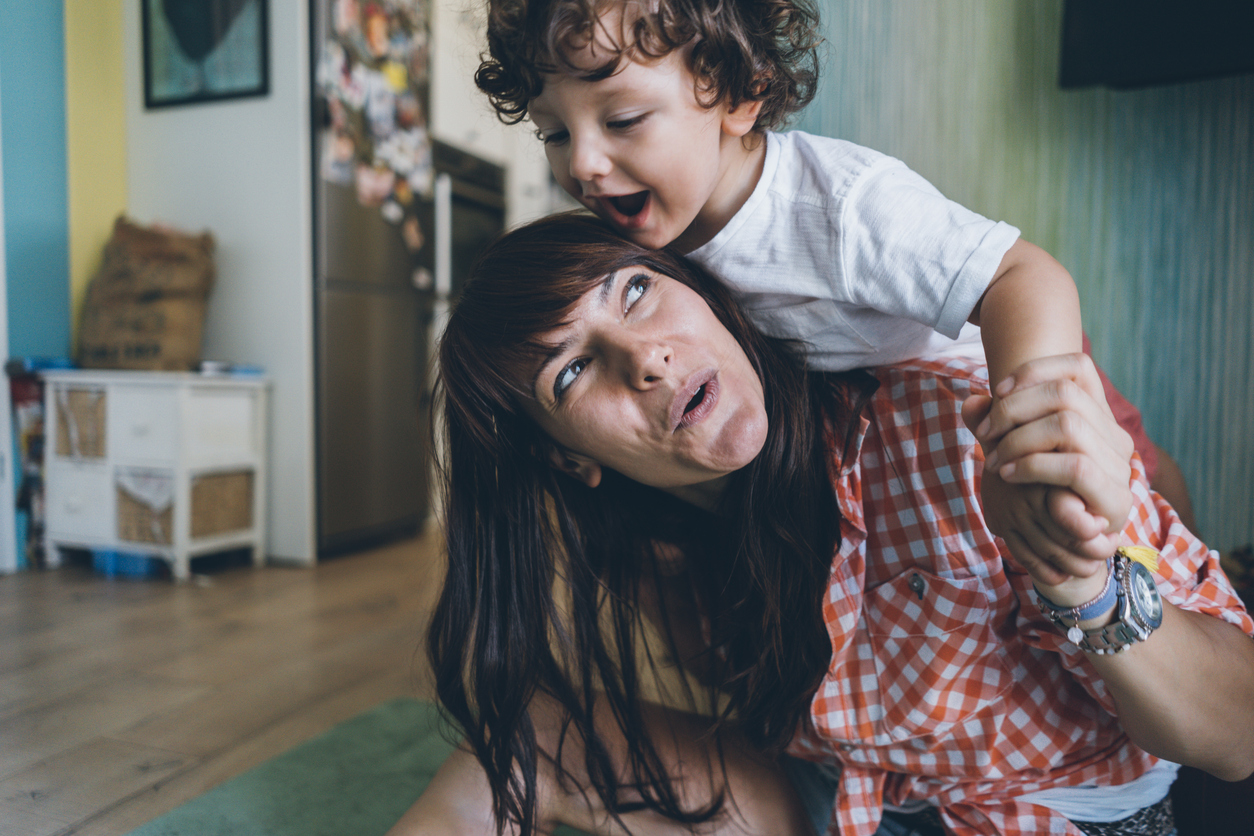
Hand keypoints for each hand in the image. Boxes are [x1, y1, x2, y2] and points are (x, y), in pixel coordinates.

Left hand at [961, 354, 1134, 586]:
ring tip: (995, 460)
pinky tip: (1009, 475)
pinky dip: (1034, 466)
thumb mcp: (1012, 453)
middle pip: (1065, 392)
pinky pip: (1075, 466)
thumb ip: (994, 428)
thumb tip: (971, 403)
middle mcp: (1113, 434)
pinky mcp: (1115, 497)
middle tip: (985, 434)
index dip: (1034, 371)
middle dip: (1013, 409)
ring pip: (1068, 424)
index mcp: (1096, 417)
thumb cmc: (1036, 494)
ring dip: (1019, 439)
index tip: (997, 391)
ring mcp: (1118, 465)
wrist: (1067, 551)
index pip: (1078, 368)